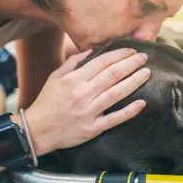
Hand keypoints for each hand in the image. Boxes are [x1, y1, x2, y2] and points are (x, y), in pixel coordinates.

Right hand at [24, 48, 149, 154]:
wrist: (36, 131)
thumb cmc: (47, 102)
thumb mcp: (55, 78)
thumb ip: (73, 62)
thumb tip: (91, 50)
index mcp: (74, 80)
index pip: (102, 62)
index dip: (119, 55)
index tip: (132, 51)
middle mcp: (82, 94)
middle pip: (112, 75)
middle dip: (131, 64)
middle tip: (144, 58)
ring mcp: (88, 112)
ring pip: (116, 94)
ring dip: (134, 82)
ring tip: (146, 73)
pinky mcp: (93, 128)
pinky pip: (114, 118)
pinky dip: (129, 111)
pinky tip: (142, 103)